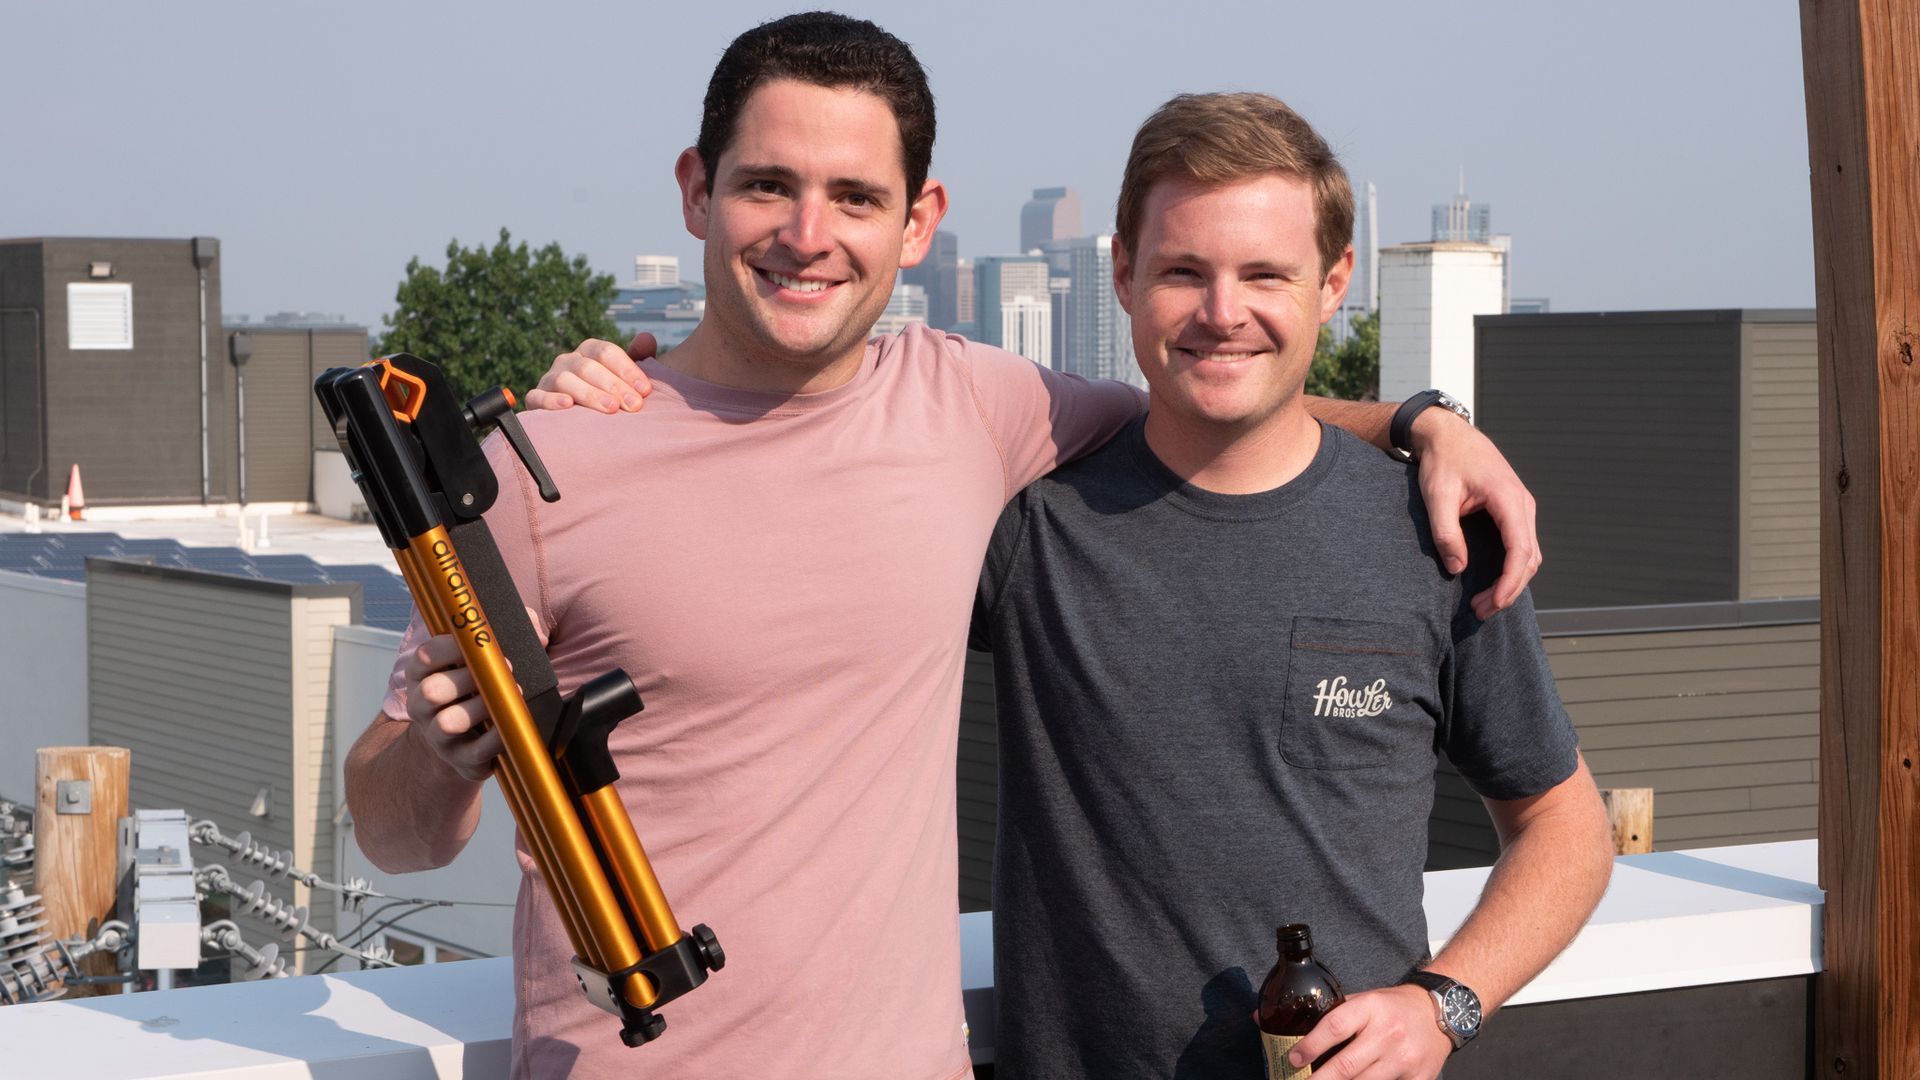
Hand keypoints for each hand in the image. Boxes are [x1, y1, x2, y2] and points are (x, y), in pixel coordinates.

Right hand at [402, 633, 504, 782]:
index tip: (480, 643)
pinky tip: (511, 726)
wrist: (461, 740)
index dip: (451, 648)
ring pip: (447, 723)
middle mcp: (422, 705)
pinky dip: (496, 739)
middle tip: (504, 671)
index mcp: (423, 675)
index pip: (425, 656)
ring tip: (507, 699)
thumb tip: (534, 632)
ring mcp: (437, 736)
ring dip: (480, 709)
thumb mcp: (483, 660)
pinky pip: (474, 752)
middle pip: (431, 692)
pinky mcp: (458, 760)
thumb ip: (505, 636)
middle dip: (468, 680)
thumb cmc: (476, 689)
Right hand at [523, 332, 659, 412]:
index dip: (628, 370)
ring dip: (590, 394)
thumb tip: (647, 338)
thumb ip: (638, 358)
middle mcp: (567, 361)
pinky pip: (539, 396)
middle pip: (589, 367)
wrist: (572, 422)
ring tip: (611, 408)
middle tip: (634, 405)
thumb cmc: (606, 396)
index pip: (607, 352)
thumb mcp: (623, 377)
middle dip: (614, 385)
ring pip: (565, 380)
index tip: (646, 390)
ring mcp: (550, 378)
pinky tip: (568, 405)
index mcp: (589, 351)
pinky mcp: (535, 399)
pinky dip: (552, 400)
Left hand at [1288, 984, 1451, 1079]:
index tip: (1293, 1058)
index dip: (1311, 1045)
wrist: (1439, 1012)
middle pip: (1346, 1066)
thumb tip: (1264, 1020)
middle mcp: (1388, 1033)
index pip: (1335, 1026)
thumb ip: (1326, 1013)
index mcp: (1370, 1008)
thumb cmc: (1392, 1007)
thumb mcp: (1363, 1000)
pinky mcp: (1418, 1078)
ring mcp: (1404, 1059)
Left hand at [1409, 409, 1540, 619]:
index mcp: (1508, 498)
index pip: (1520, 551)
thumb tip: (1458, 568)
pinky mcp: (1514, 510)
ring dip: (1511, 581)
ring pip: (1529, 554)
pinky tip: (1492, 582)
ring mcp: (1521, 507)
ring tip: (1484, 603)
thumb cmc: (1442, 461)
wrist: (1448, 435)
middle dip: (1508, 589)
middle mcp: (1522, 504)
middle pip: (1529, 558)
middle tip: (1480, 611)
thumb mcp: (1436, 496)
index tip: (1492, 604)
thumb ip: (1446, 532)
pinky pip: (1521, 545)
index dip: (1509, 583)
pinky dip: (1511, 568)